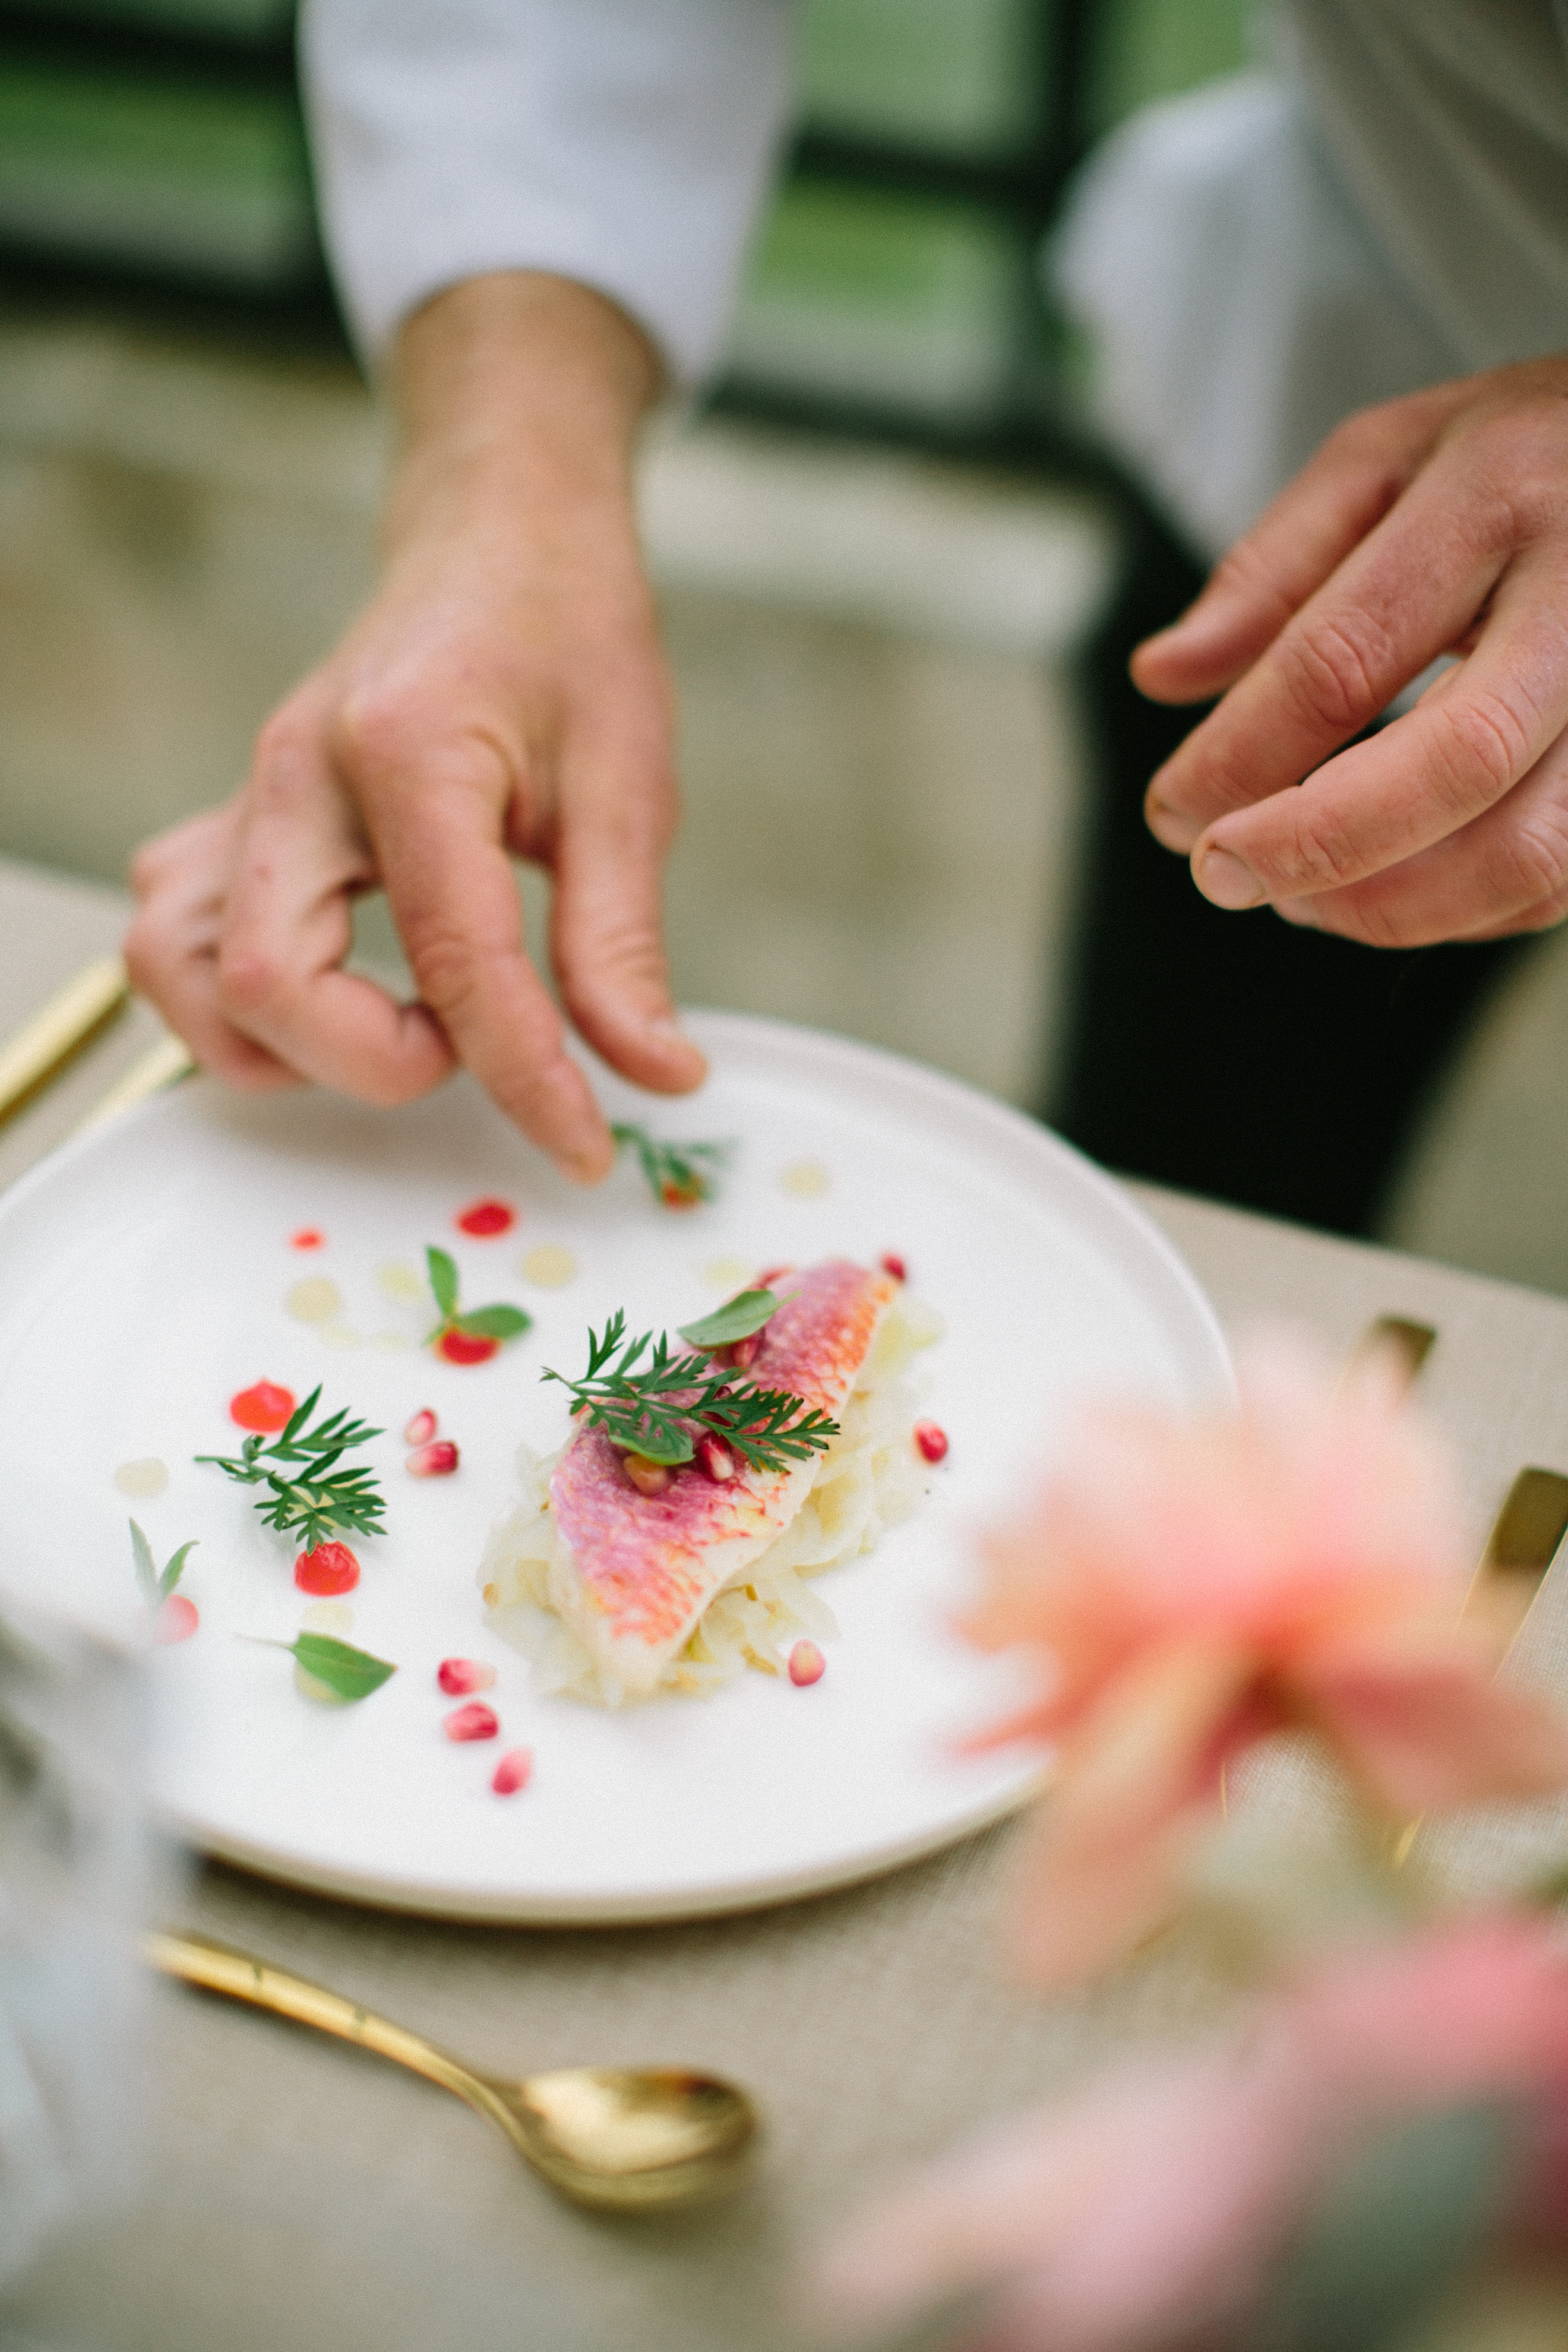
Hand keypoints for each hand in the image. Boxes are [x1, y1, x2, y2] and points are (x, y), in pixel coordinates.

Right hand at [125, 274, 704, 1181]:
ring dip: (277, 1045)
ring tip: (396, 1027)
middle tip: (467, 1048)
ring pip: (178, 969)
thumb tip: (655, 1073)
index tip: (583, 1144)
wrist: (497, 540)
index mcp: (407, 753)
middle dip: (369, 1064)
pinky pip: (176, 937)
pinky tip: (341, 989)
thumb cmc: (565, 639)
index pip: (453, 960)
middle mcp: (296, 777)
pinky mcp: (233, 824)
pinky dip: (237, 1001)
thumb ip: (624, 944)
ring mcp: (246, 800)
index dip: (522, 1079)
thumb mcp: (628, 785)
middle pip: (264, 984)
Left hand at [1131, 356, 1567, 945]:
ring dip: (1392, 906)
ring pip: (1531, 848)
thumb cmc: (1517, 458)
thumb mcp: (1384, 462)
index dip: (1240, 756)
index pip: (1345, 656)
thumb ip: (1268, 572)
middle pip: (1459, 761)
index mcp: (1495, 500)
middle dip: (1319, 845)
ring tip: (1299, 896)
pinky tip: (1392, 891)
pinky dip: (1466, 915)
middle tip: (1224, 875)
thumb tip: (1160, 676)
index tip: (1172, 812)